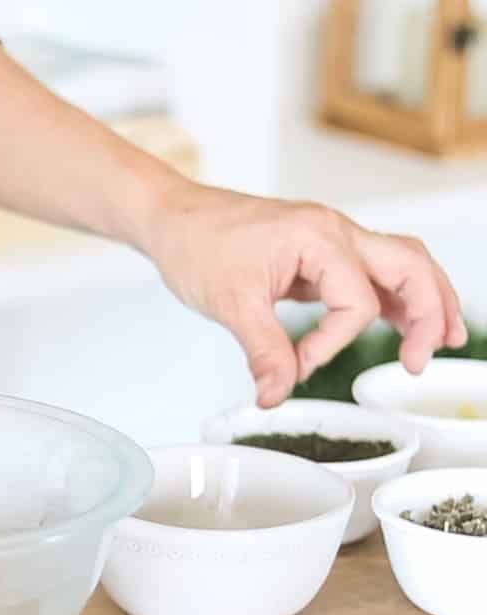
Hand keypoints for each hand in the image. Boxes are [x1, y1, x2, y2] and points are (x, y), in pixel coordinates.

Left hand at [141, 183, 467, 407]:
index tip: (296, 365)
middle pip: (410, 266)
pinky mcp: (318, 254)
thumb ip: (263, 350)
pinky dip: (391, 298)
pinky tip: (400, 324)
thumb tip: (276, 396)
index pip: (356, 302)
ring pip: (400, 263)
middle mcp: (335, 232)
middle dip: (429, 312)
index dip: (332, 343)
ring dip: (424, 300)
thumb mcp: (229, 303)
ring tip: (441, 342)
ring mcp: (330, 240)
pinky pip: (370, 272)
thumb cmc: (196, 244)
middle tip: (423, 360)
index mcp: (320, 238)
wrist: (172, 218)